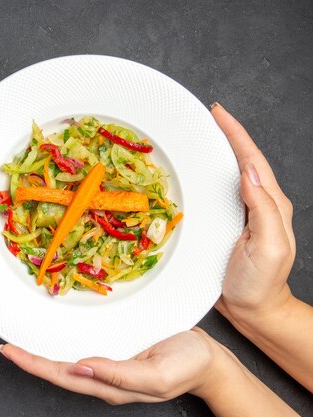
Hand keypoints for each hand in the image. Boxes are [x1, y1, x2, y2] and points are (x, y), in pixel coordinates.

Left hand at [0, 328, 223, 404]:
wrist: (208, 360)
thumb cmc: (187, 366)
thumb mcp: (157, 375)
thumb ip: (119, 375)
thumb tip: (80, 368)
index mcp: (110, 384)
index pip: (62, 376)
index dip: (34, 365)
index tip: (10, 351)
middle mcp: (104, 376)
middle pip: (58, 371)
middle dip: (30, 359)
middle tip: (6, 345)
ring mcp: (109, 365)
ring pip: (67, 360)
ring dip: (43, 351)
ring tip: (22, 340)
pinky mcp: (117, 350)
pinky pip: (83, 346)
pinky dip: (62, 341)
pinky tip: (55, 334)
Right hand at [210, 103, 295, 322]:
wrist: (253, 310)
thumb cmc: (260, 283)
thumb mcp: (267, 248)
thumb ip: (263, 209)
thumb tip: (247, 171)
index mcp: (270, 204)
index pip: (253, 160)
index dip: (236, 134)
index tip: (219, 113)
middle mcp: (257, 204)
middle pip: (242, 160)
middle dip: (226, 135)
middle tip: (206, 117)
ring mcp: (242, 213)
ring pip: (229, 173)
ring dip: (215, 152)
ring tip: (198, 136)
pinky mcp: (227, 223)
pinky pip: (216, 191)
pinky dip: (206, 175)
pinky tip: (194, 172)